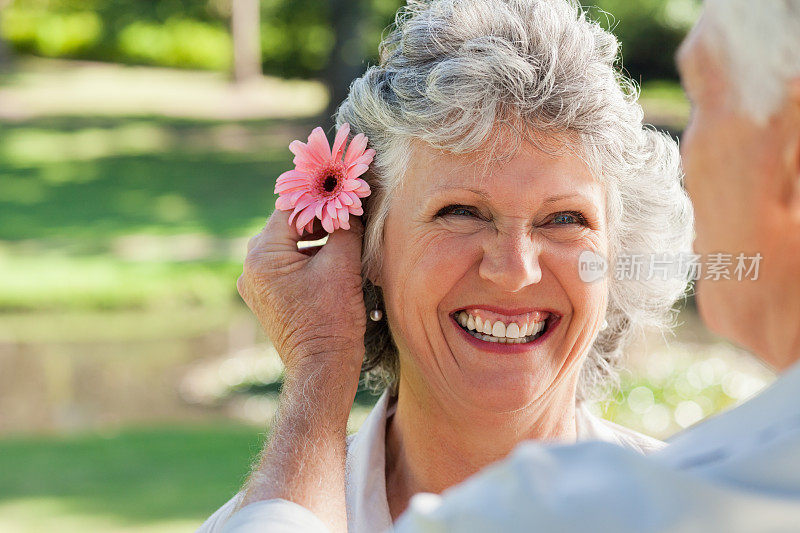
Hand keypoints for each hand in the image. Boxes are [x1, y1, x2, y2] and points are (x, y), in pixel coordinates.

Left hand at [237, 209, 365, 400]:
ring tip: (342, 234)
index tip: (341, 191)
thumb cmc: (332, 319)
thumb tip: (350, 203)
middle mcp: (250, 268)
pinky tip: (330, 256)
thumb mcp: (342, 264)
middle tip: (345, 212)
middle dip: (316, 217)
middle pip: (285, 225)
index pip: (290, 209)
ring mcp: (255, 284)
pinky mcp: (265, 297)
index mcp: (263, 256)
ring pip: (285, 244)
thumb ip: (345, 226)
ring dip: (312, 236)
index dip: (318, 198)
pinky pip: (284, 264)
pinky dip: (305, 255)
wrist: (322, 367)